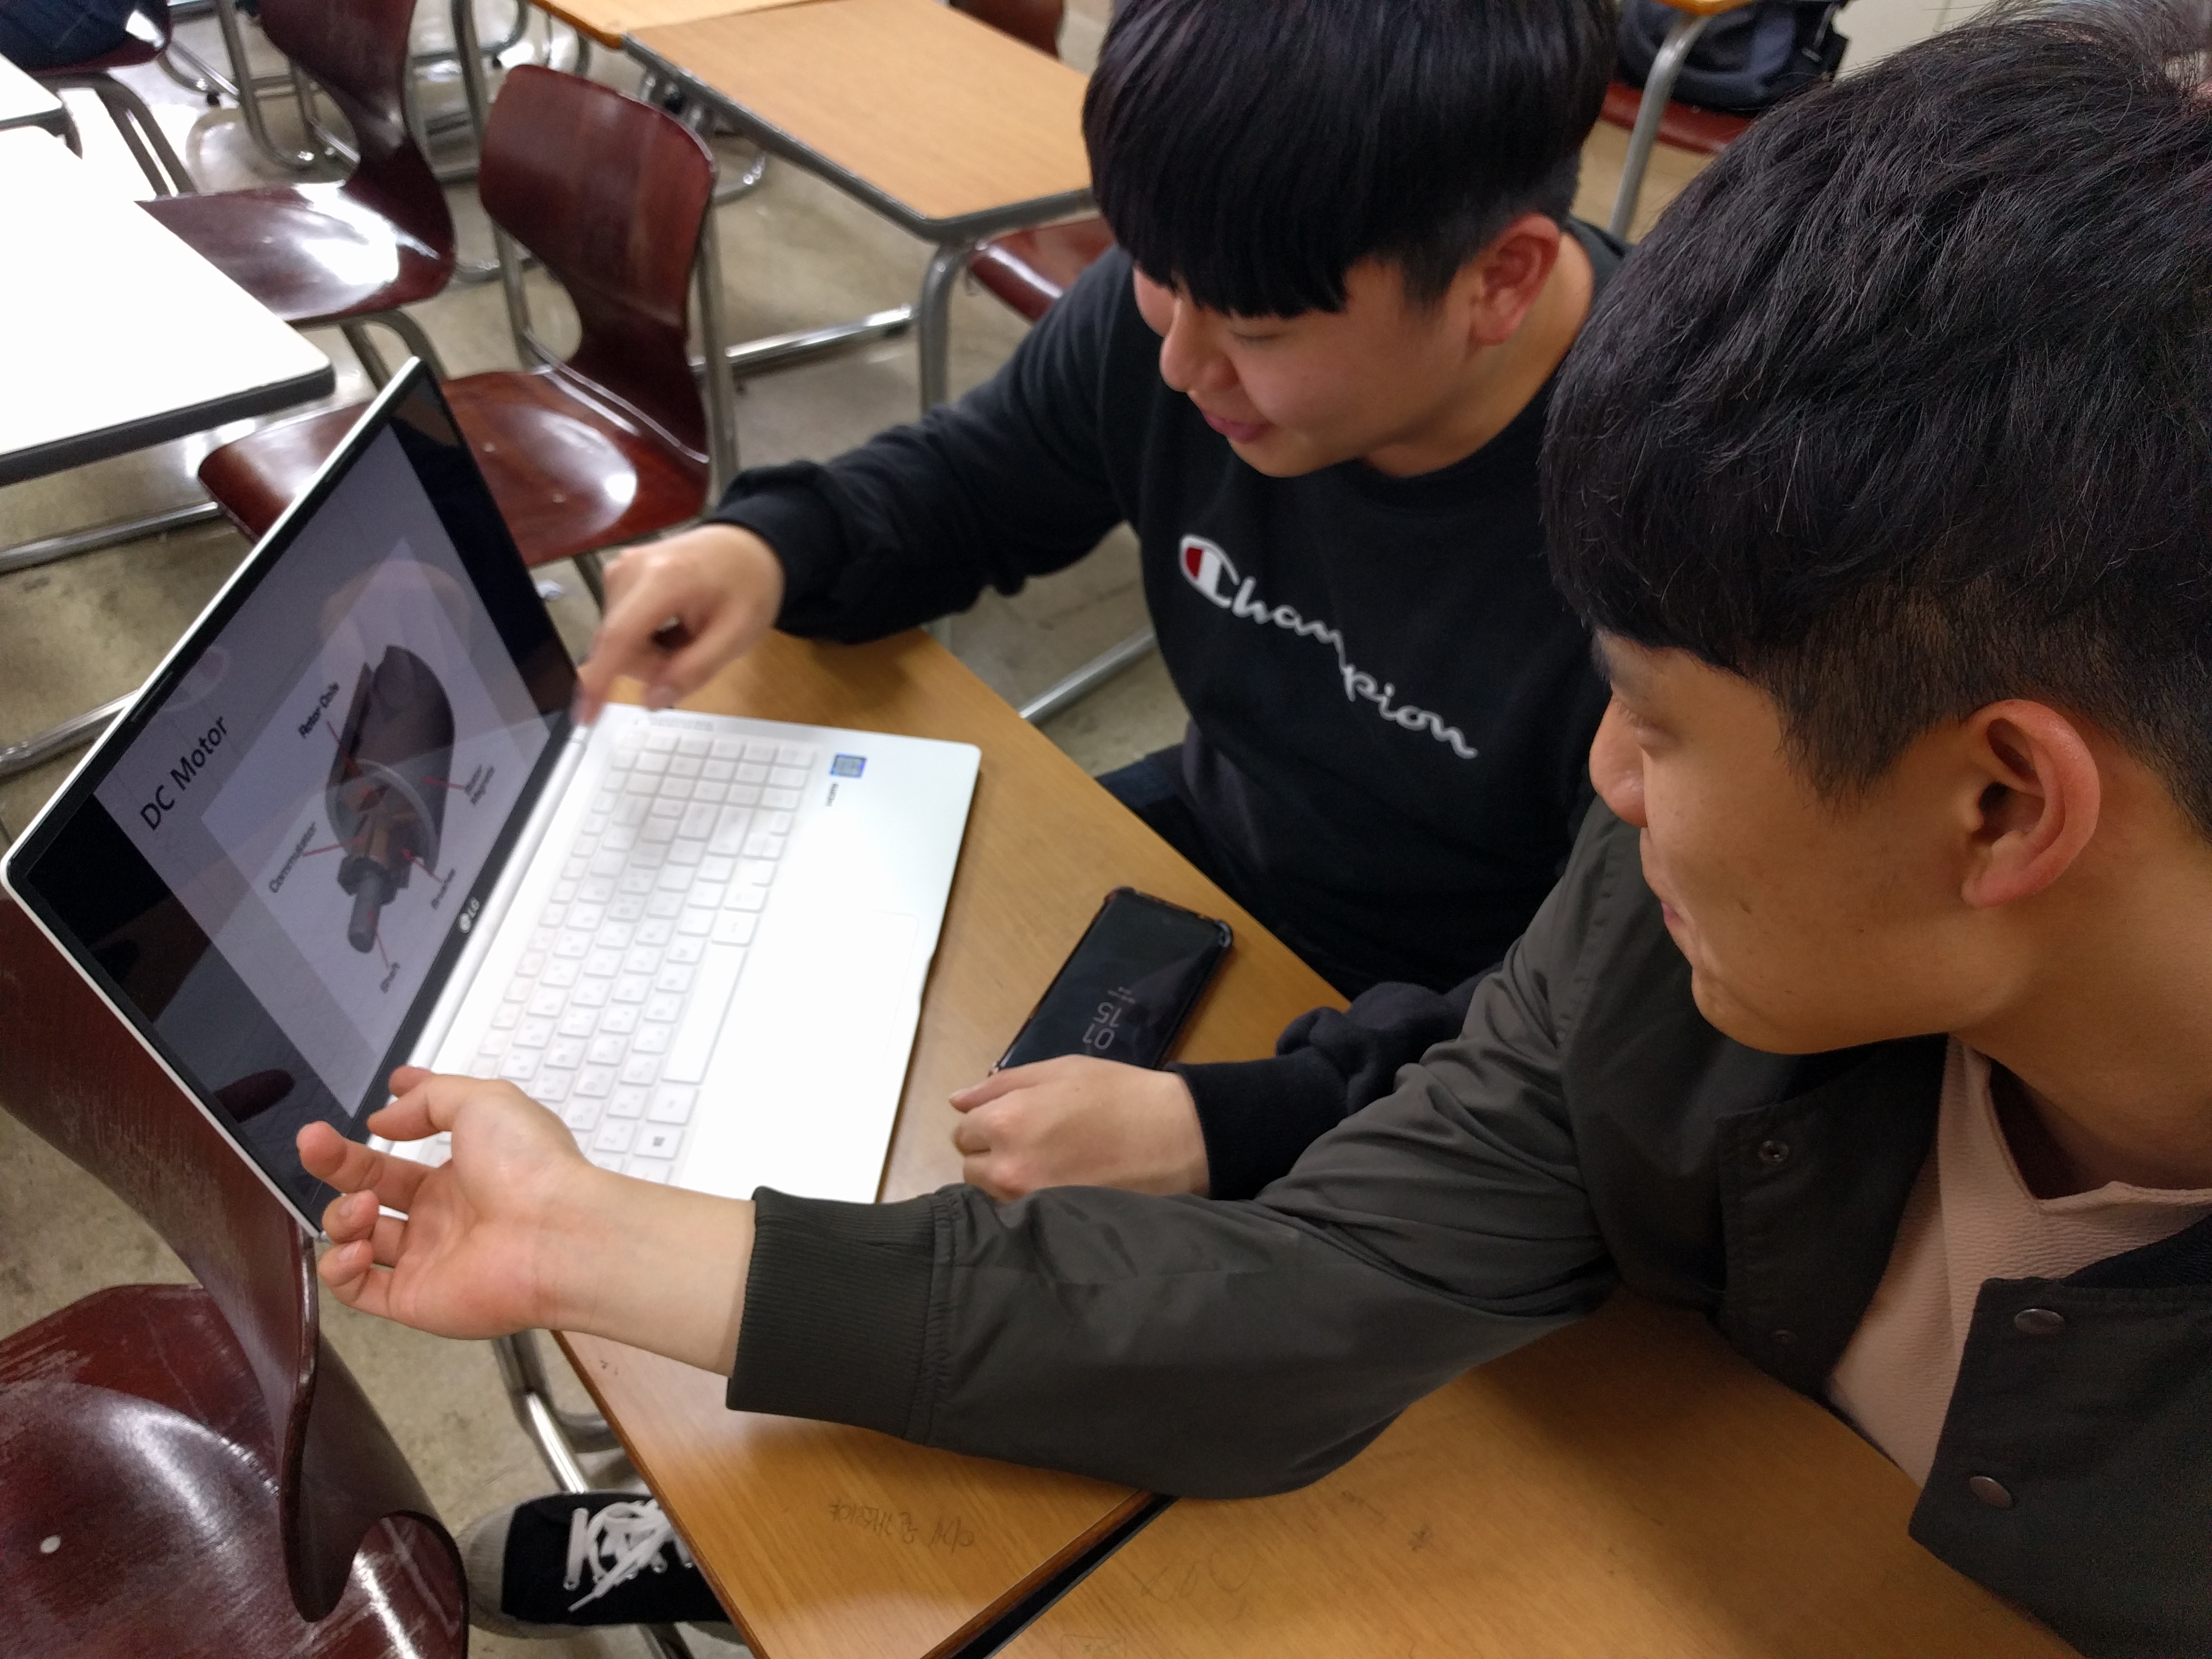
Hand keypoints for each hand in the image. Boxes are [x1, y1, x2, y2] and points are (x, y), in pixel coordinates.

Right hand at [299, 1067, 597, 1337]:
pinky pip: (358, 1290)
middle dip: (338, 1163)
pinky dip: (338, 1269)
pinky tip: (353, 1247)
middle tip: (311, 1140)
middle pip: (373, 1187)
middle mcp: (444, 1213)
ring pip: (359, 1237)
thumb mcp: (484, 1101)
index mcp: (465, 1168)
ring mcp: (428, 1258)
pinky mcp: (414, 1299)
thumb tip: (385, 1116)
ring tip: (363, 1205)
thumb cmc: (529, 1164)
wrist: (557, 1235)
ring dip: (343, 1215)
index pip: (412, 1147)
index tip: (372, 1106)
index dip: (390, 1124)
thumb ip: (430, 1099)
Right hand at [574, 523, 786, 722]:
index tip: (585, 717)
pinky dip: (645, 639)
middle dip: (653, 665)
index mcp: (663, 579)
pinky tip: (673, 625)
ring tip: (688, 633)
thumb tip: (652, 701)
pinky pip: (620, 627)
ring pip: (617, 641)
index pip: (618, 638)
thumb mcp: (737, 634)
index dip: (598, 682)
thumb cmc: (748, 585)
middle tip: (694, 651)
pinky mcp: (617, 575)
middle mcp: (629, 570)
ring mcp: (619, 570)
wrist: (747, 545)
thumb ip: (695, 669)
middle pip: (618, 646)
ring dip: (651, 652)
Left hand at [950, 1057, 1210, 1198]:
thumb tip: (956, 1101)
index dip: (988, 1121)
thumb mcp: (1059, 1071)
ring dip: (1008, 1180)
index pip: (963, 1130)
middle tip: (1036, 1142)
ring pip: (991, 1195)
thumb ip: (1000, 1085)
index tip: (1020, 1120)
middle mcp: (1006, 1168)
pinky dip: (1027, 1204)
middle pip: (970, 1166)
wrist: (1176, 1138)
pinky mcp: (1050, 1226)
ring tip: (1049, 1166)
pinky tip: (1057, 1189)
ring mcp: (1028, 1203)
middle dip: (992, 1153)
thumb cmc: (1119, 1094)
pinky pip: (1017, 1216)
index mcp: (1005, 1121)